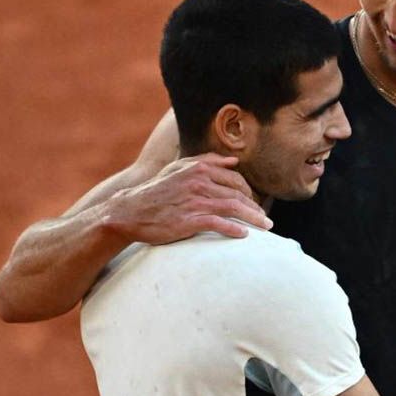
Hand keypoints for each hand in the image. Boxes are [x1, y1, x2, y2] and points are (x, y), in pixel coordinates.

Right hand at [101, 154, 271, 242]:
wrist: (130, 212)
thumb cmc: (157, 191)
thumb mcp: (179, 169)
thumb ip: (207, 161)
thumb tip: (233, 160)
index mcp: (199, 168)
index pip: (236, 179)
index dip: (249, 192)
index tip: (256, 204)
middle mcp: (199, 182)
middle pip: (238, 194)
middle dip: (255, 207)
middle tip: (265, 219)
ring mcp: (194, 201)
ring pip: (233, 208)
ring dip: (253, 218)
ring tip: (265, 227)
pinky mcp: (189, 220)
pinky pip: (218, 224)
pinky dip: (233, 229)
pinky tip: (243, 235)